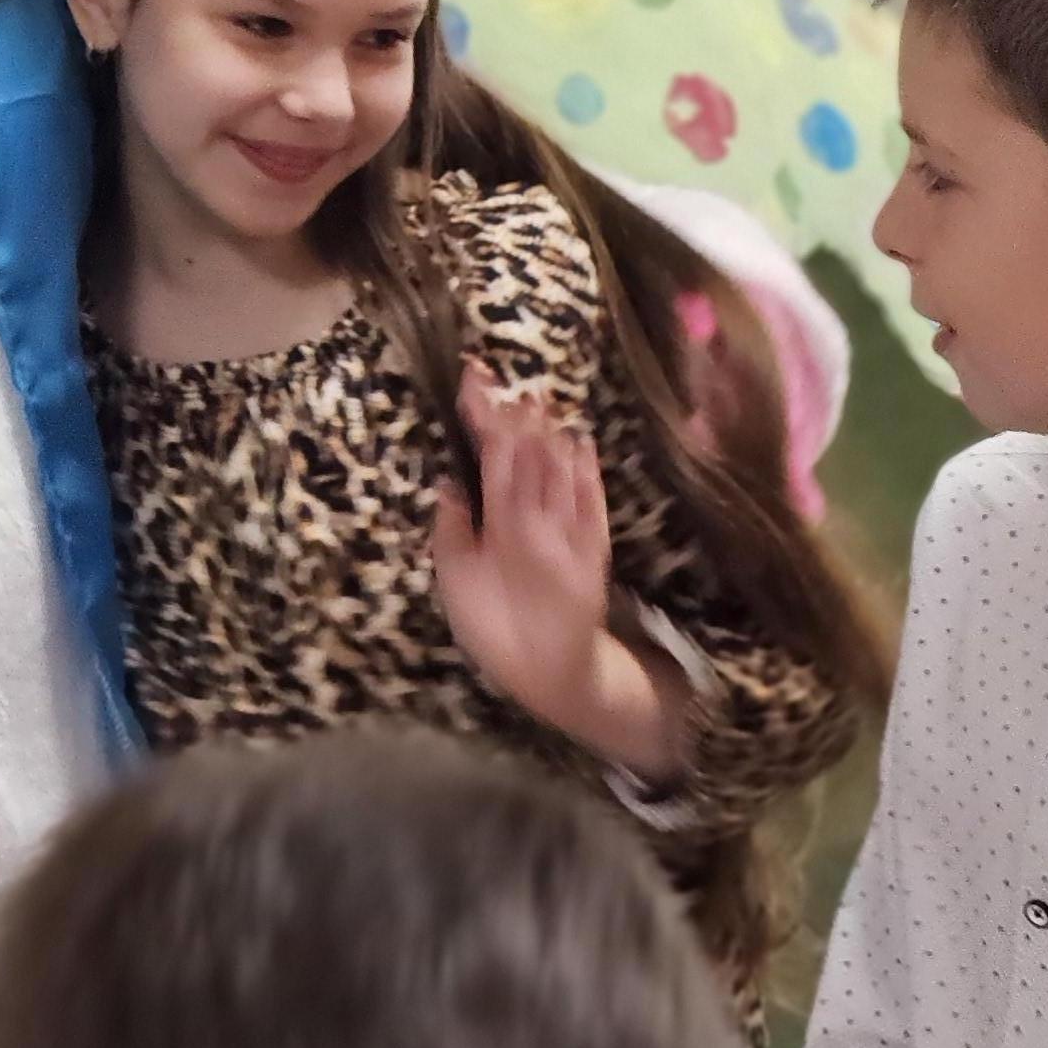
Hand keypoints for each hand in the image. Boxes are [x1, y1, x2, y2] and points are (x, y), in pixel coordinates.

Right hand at [430, 366, 690, 780]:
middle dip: (513, 410)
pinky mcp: (598, 543)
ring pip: (563, 465)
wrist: (554, 669)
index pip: (496, 452)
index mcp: (502, 525)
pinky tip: (577, 438)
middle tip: (498, 377)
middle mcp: (543, 519)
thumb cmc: (493, 629)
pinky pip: (595, 495)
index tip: (472, 379)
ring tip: (534, 396)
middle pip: (531, 449)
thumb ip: (451, 531)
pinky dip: (586, 464)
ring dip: (548, 428)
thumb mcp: (455, 583)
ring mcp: (575, 528)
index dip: (486, 412)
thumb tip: (449, 483)